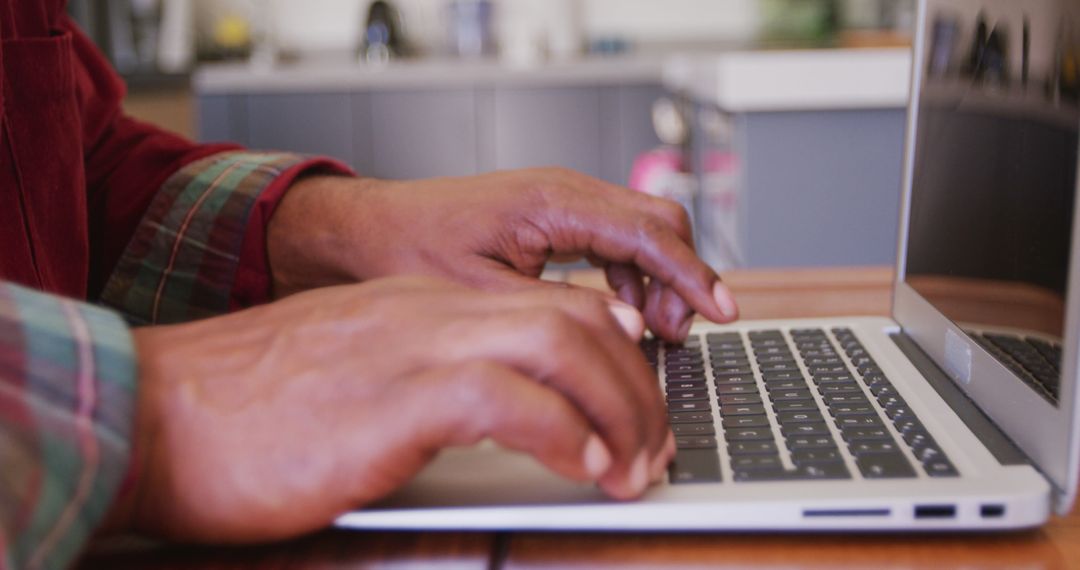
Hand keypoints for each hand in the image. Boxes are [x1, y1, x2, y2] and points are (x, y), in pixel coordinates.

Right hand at [110, 277, 671, 541]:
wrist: (149, 412)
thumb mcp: (351, 379)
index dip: (612, 354)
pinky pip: (504, 397)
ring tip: (635, 466)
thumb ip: (420, 379)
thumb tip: (490, 413)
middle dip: (637, 383)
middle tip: (655, 446)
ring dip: (618, 408)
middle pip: (575, 319)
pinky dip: (561, 429)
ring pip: (558, 344)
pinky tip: (582, 466)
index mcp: (421, 309)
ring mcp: (409, 348)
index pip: (551, 305)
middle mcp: (426, 315)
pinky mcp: (387, 399)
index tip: (635, 404)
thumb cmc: (242, 412)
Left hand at [267, 169, 738, 341]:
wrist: (365, 231)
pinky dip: (630, 275)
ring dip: (658, 279)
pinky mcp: (550, 217)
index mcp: (553, 203)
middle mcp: (564, 192)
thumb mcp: (481, 295)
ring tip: (656, 331)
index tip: (723, 311)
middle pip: (658, 223)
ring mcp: (560, 201)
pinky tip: (621, 312)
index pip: (650, 232)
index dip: (693, 275)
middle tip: (679, 332)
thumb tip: (623, 331)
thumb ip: (555, 312)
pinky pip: (612, 239)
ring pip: (640, 231)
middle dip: (681, 276)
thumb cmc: (408, 252)